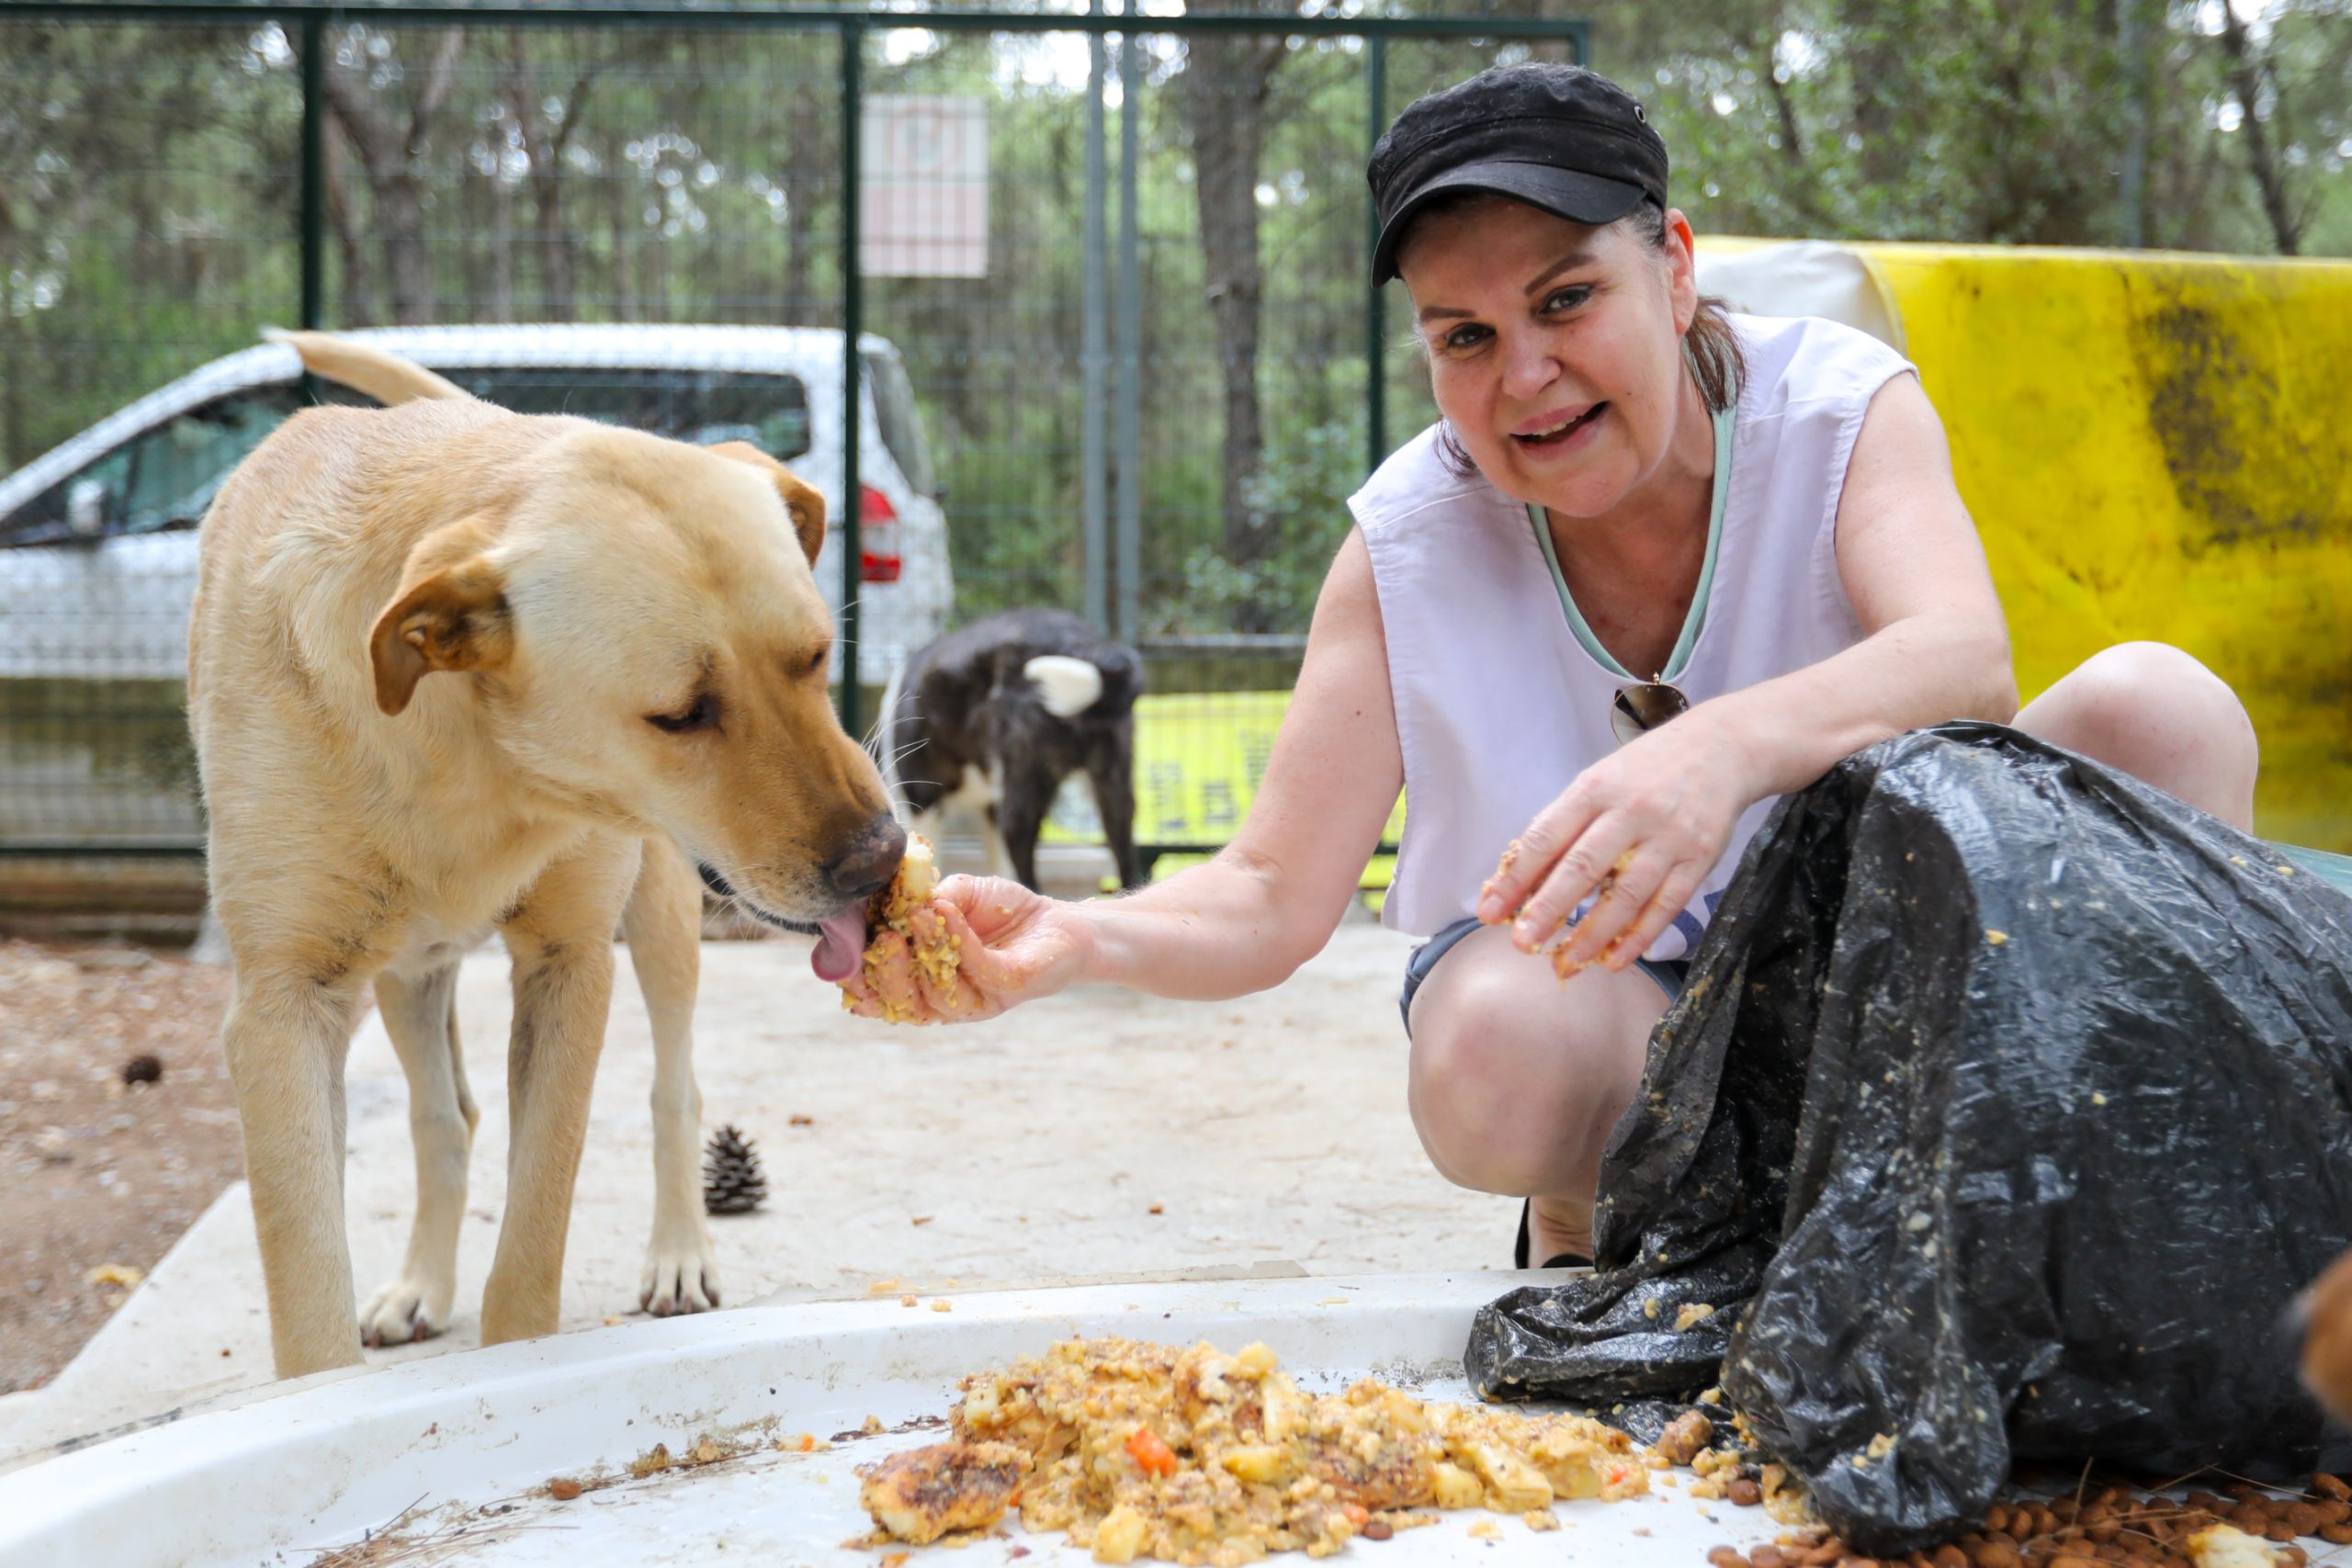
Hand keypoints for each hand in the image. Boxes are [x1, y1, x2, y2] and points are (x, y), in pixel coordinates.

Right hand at [838, 874, 1095, 1024]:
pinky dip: (958, 942)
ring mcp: (978, 999)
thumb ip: (923, 899)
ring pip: (939, 995)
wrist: (1059, 921)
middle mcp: (946, 998)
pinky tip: (946, 913)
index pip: (882, 993)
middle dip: (887, 974)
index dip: (858, 982)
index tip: (840, 960)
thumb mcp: (954, 895)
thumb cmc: (1001, 912)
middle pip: (905, 1004)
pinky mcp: (1008, 989)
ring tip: (913, 918)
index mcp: (922, 981)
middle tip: (880, 938)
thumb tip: (893, 900)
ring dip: (922, 954)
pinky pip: (978, 972)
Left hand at [1476, 710, 1756, 973]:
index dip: (1515, 878)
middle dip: (1549, 909)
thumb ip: (1563, 827)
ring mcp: (1668, 837)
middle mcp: (1630, 811)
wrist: (1722, 748)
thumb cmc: (1645, 771)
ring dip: (1594, 934)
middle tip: (1522, 943)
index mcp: (1594, 789)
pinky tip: (1615, 960)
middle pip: (1583, 867)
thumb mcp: (1598, 782)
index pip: (1546, 838)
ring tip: (1566, 961)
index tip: (1490, 911)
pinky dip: (1639, 937)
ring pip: (1626, 894)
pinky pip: (1666, 906)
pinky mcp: (1698, 859)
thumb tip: (1521, 883)